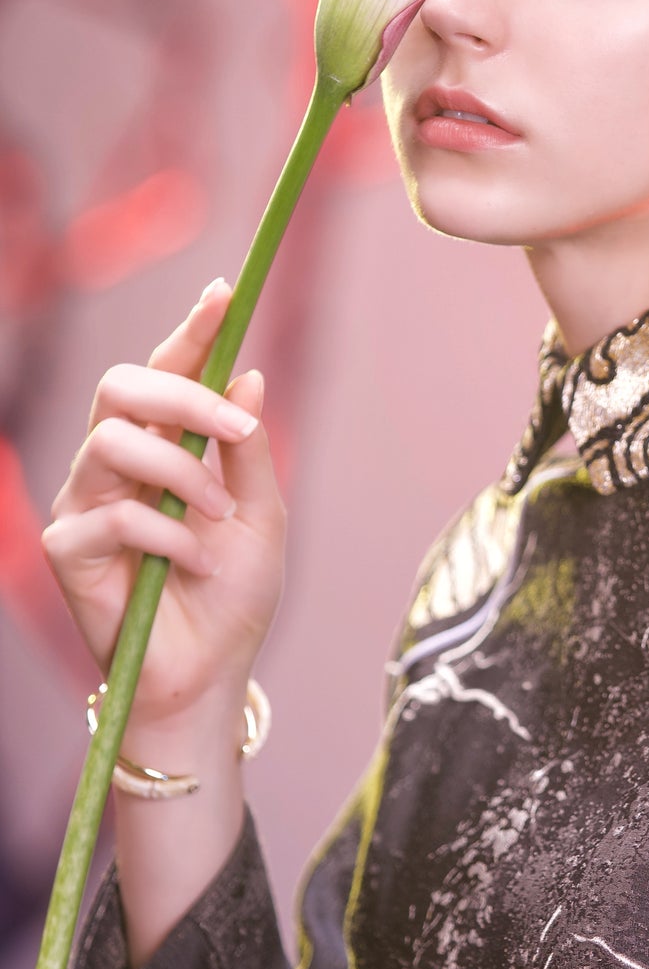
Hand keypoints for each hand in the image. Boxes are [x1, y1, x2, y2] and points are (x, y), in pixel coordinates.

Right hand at [42, 279, 286, 732]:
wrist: (211, 673)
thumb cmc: (234, 595)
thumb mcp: (261, 515)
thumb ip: (248, 450)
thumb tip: (248, 375)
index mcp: (162, 447)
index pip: (166, 374)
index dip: (190, 333)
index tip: (224, 295)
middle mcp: (115, 465)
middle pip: (120, 388)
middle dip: (181, 395)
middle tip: (235, 427)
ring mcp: (85, 503)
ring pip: (112, 441)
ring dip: (181, 473)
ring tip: (220, 517)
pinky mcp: (67, 549)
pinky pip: (113, 515)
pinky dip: (166, 534)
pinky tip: (192, 562)